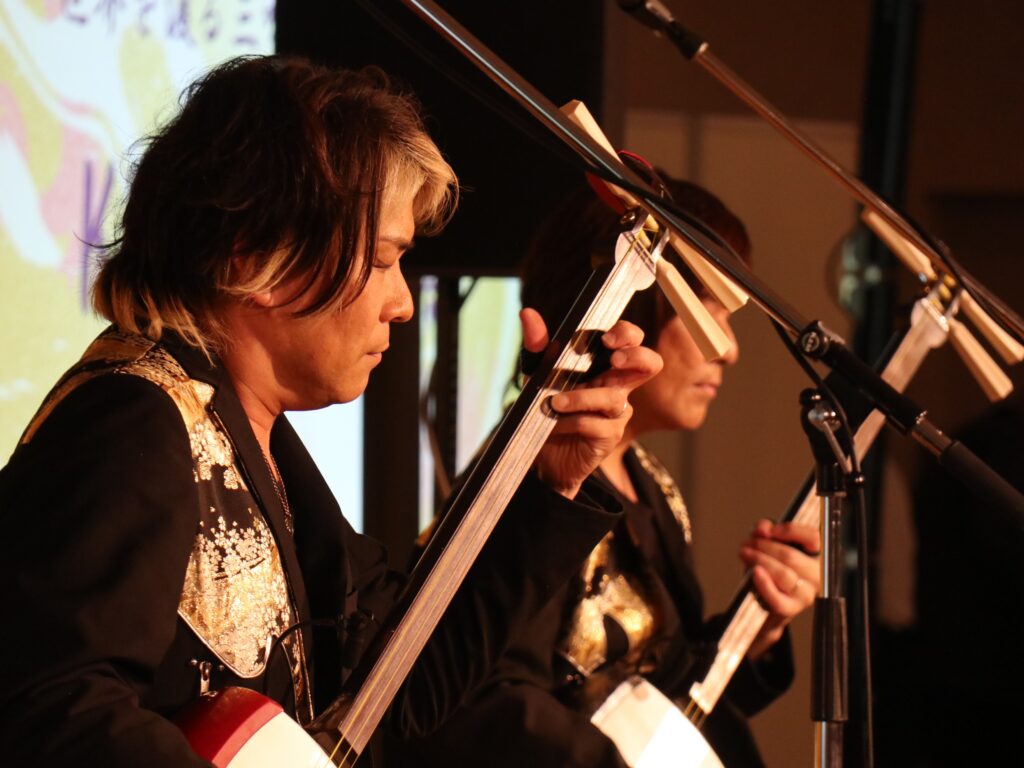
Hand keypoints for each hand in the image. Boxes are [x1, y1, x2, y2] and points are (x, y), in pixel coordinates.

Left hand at [522, 308, 662, 498]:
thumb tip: (527, 314)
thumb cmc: (546, 408)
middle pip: (650, 363)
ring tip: (554, 403)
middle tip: (614, 358)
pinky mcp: (609, 436)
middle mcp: (617, 385)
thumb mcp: (537, 374)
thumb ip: (537, 346)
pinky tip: (554, 424)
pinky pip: (595, 424)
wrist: (543, 454)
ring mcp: (616, 412)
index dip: (627, 334)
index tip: (607, 338)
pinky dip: (571, 421)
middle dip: (636, 356)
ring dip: (581, 398)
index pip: (631, 340)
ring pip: (613, 398)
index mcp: (605, 365)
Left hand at [739, 519, 820, 659]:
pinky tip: (754, 573)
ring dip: (760, 560)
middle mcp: (817, 576)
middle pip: (791, 556)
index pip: (813, 538)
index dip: (790, 531)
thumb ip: (767, 531)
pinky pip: (778, 599)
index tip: (769, 530)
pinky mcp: (791, 609)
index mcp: (817, 556)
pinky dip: (764, 584)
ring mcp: (806, 595)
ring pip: (784, 574)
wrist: (766, 602)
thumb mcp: (769, 544)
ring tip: (744, 553)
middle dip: (764, 547)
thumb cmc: (770, 567)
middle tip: (747, 543)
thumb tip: (763, 528)